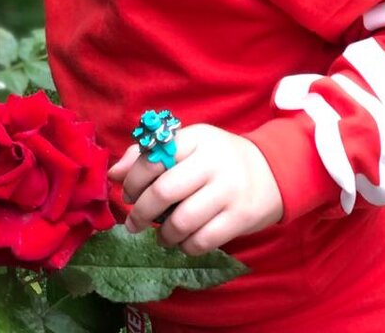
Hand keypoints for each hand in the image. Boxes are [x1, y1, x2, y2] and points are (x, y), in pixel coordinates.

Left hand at [108, 124, 282, 256]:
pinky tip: (182, 242)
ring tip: (160, 235)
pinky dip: (185, 246)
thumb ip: (148, 155)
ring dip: (163, 234)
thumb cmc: (218, 158)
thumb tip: (112, 174)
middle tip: (133, 222)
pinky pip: (202, 240)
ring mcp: (228, 190)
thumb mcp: (188, 146)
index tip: (127, 194)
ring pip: (181, 221)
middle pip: (164, 192)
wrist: (272, 171)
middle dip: (140, 212)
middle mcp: (212, 162)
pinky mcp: (241, 217)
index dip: (133, 180)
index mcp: (195, 138)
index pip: (153, 158)